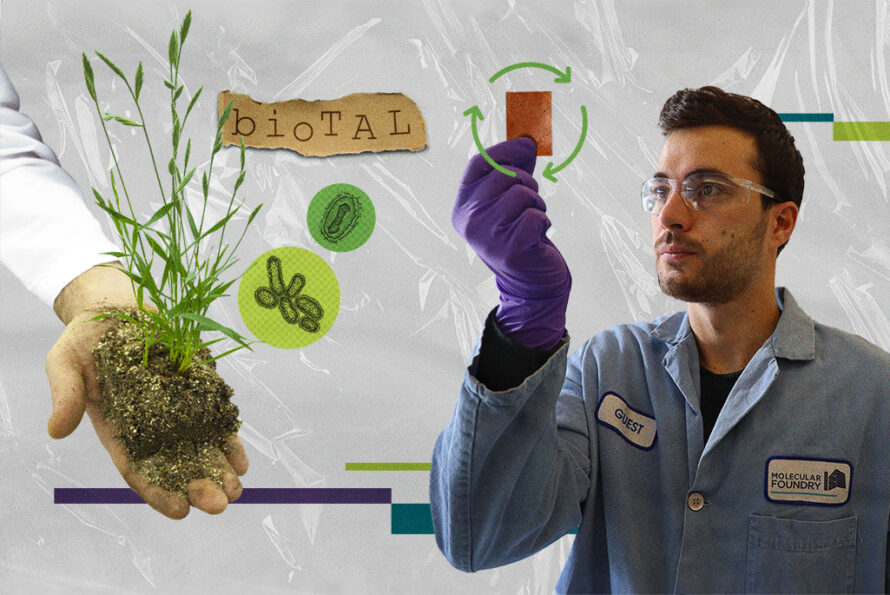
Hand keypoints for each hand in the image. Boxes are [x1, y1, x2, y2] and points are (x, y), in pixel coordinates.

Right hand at [46, 264, 247, 517]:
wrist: (117, 306)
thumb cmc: (86, 338)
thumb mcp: (65, 362)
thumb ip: (65, 394)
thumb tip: (57, 431)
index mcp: (118, 428)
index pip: (138, 469)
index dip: (158, 491)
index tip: (179, 510)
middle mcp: (151, 425)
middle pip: (177, 465)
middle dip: (198, 486)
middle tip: (219, 504)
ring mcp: (177, 409)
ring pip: (201, 448)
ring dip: (220, 470)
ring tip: (236, 489)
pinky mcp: (198, 388)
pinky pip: (216, 419)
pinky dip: (229, 441)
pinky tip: (241, 461)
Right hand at [452, 138, 570, 349]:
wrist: (532, 285)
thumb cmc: (522, 237)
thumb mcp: (510, 202)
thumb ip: (513, 171)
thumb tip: (526, 139)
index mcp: (463, 206)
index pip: (479, 163)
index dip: (505, 150)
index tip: (527, 145)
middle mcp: (468, 220)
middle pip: (504, 175)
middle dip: (527, 184)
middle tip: (531, 203)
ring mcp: (486, 236)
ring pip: (522, 194)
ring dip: (537, 205)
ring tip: (533, 222)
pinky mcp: (509, 249)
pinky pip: (535, 216)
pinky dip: (543, 222)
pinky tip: (537, 237)